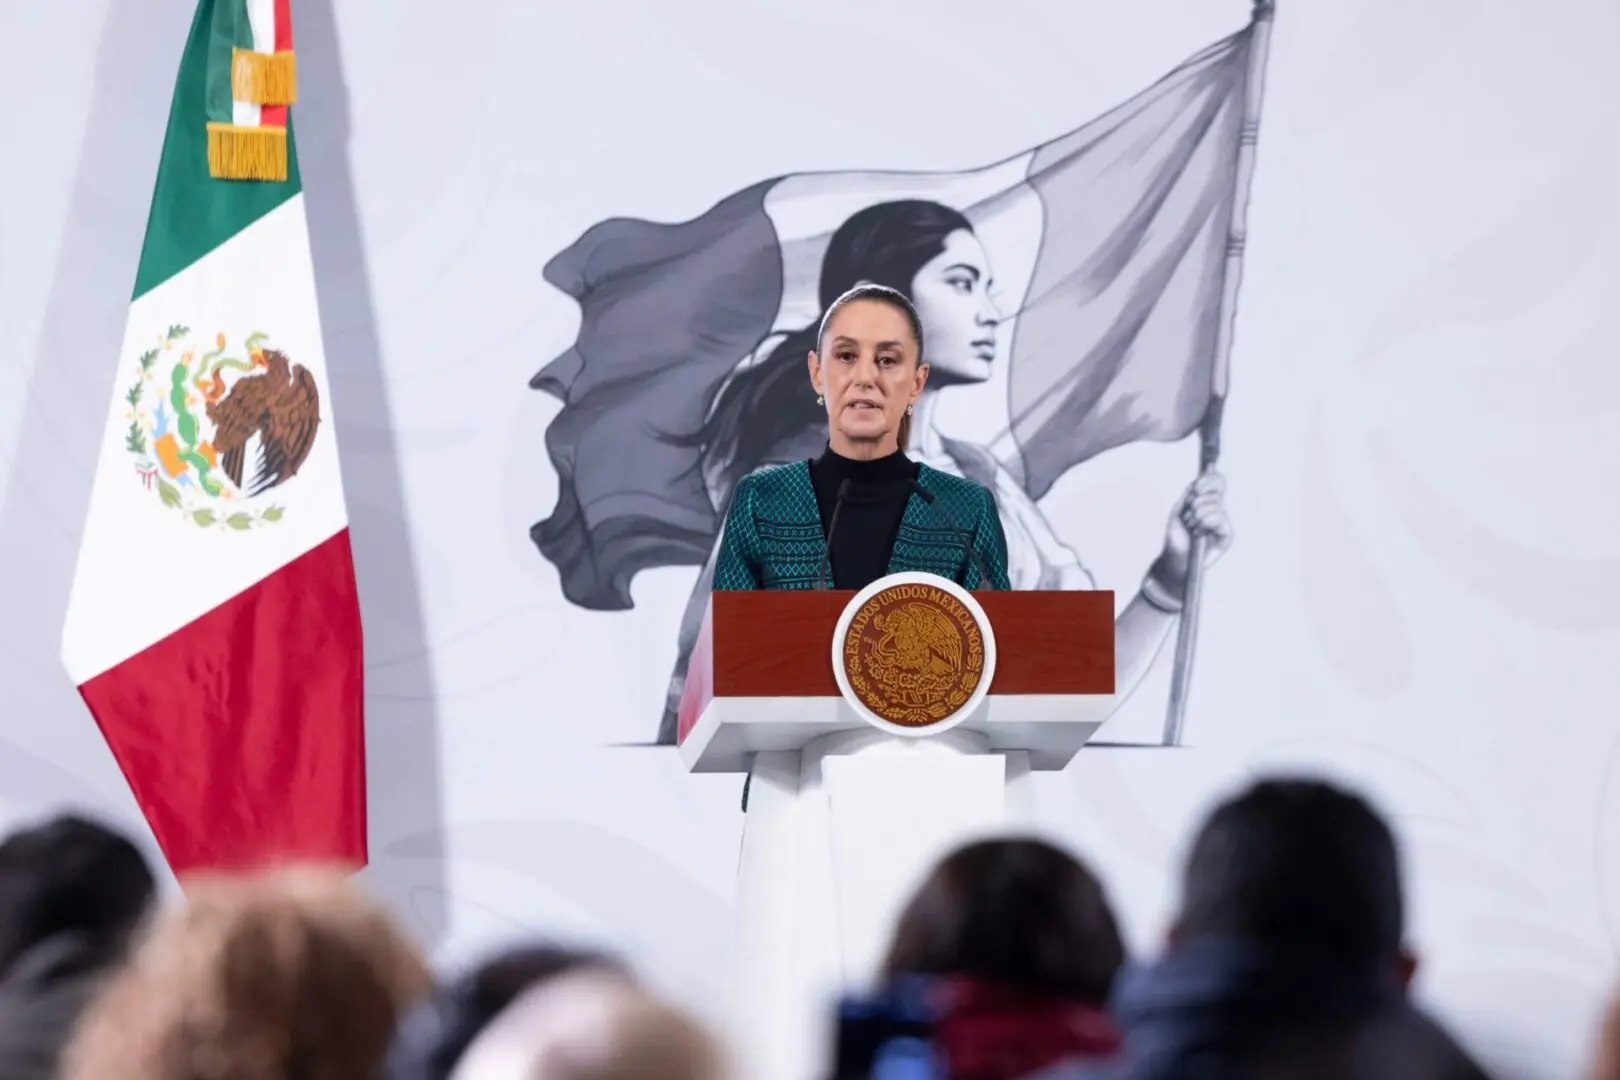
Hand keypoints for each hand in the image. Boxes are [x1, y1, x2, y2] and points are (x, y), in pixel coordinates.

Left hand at [1145, 469, 1232, 601]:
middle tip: (1188, 515)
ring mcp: (1223, 522)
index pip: (1217, 481)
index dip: (1209, 480)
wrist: (1175, 559)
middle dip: (1197, 501)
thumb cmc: (1176, 537)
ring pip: (1217, 505)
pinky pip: (1221, 519)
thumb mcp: (1179, 511)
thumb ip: (1190, 494)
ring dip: (1198, 515)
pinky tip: (1199, 532)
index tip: (1196, 488)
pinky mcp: (1227, 535)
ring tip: (1191, 527)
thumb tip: (1199, 481)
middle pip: (1217, 491)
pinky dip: (1207, 522)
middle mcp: (1217, 509)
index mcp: (1207, 501)